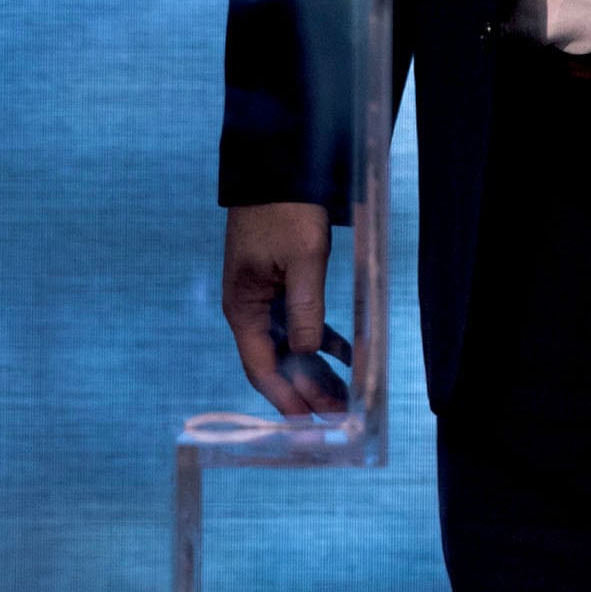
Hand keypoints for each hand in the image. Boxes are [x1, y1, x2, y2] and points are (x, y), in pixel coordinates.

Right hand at [223, 202, 349, 416]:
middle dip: (306, 391)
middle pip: (277, 363)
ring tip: (345, 395)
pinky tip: (347, 356)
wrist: (279, 166)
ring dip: (316, 371)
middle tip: (339, 415)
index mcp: (243, 306)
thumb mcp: (302, 259)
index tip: (311, 424)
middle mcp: (249, 308)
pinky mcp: (280, 286)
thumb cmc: (285, 210)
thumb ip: (306, 309)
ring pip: (291, 347)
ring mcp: (265, 298)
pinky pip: (300, 324)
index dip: (286, 400)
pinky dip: (322, 341)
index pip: (262, 368)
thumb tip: (309, 352)